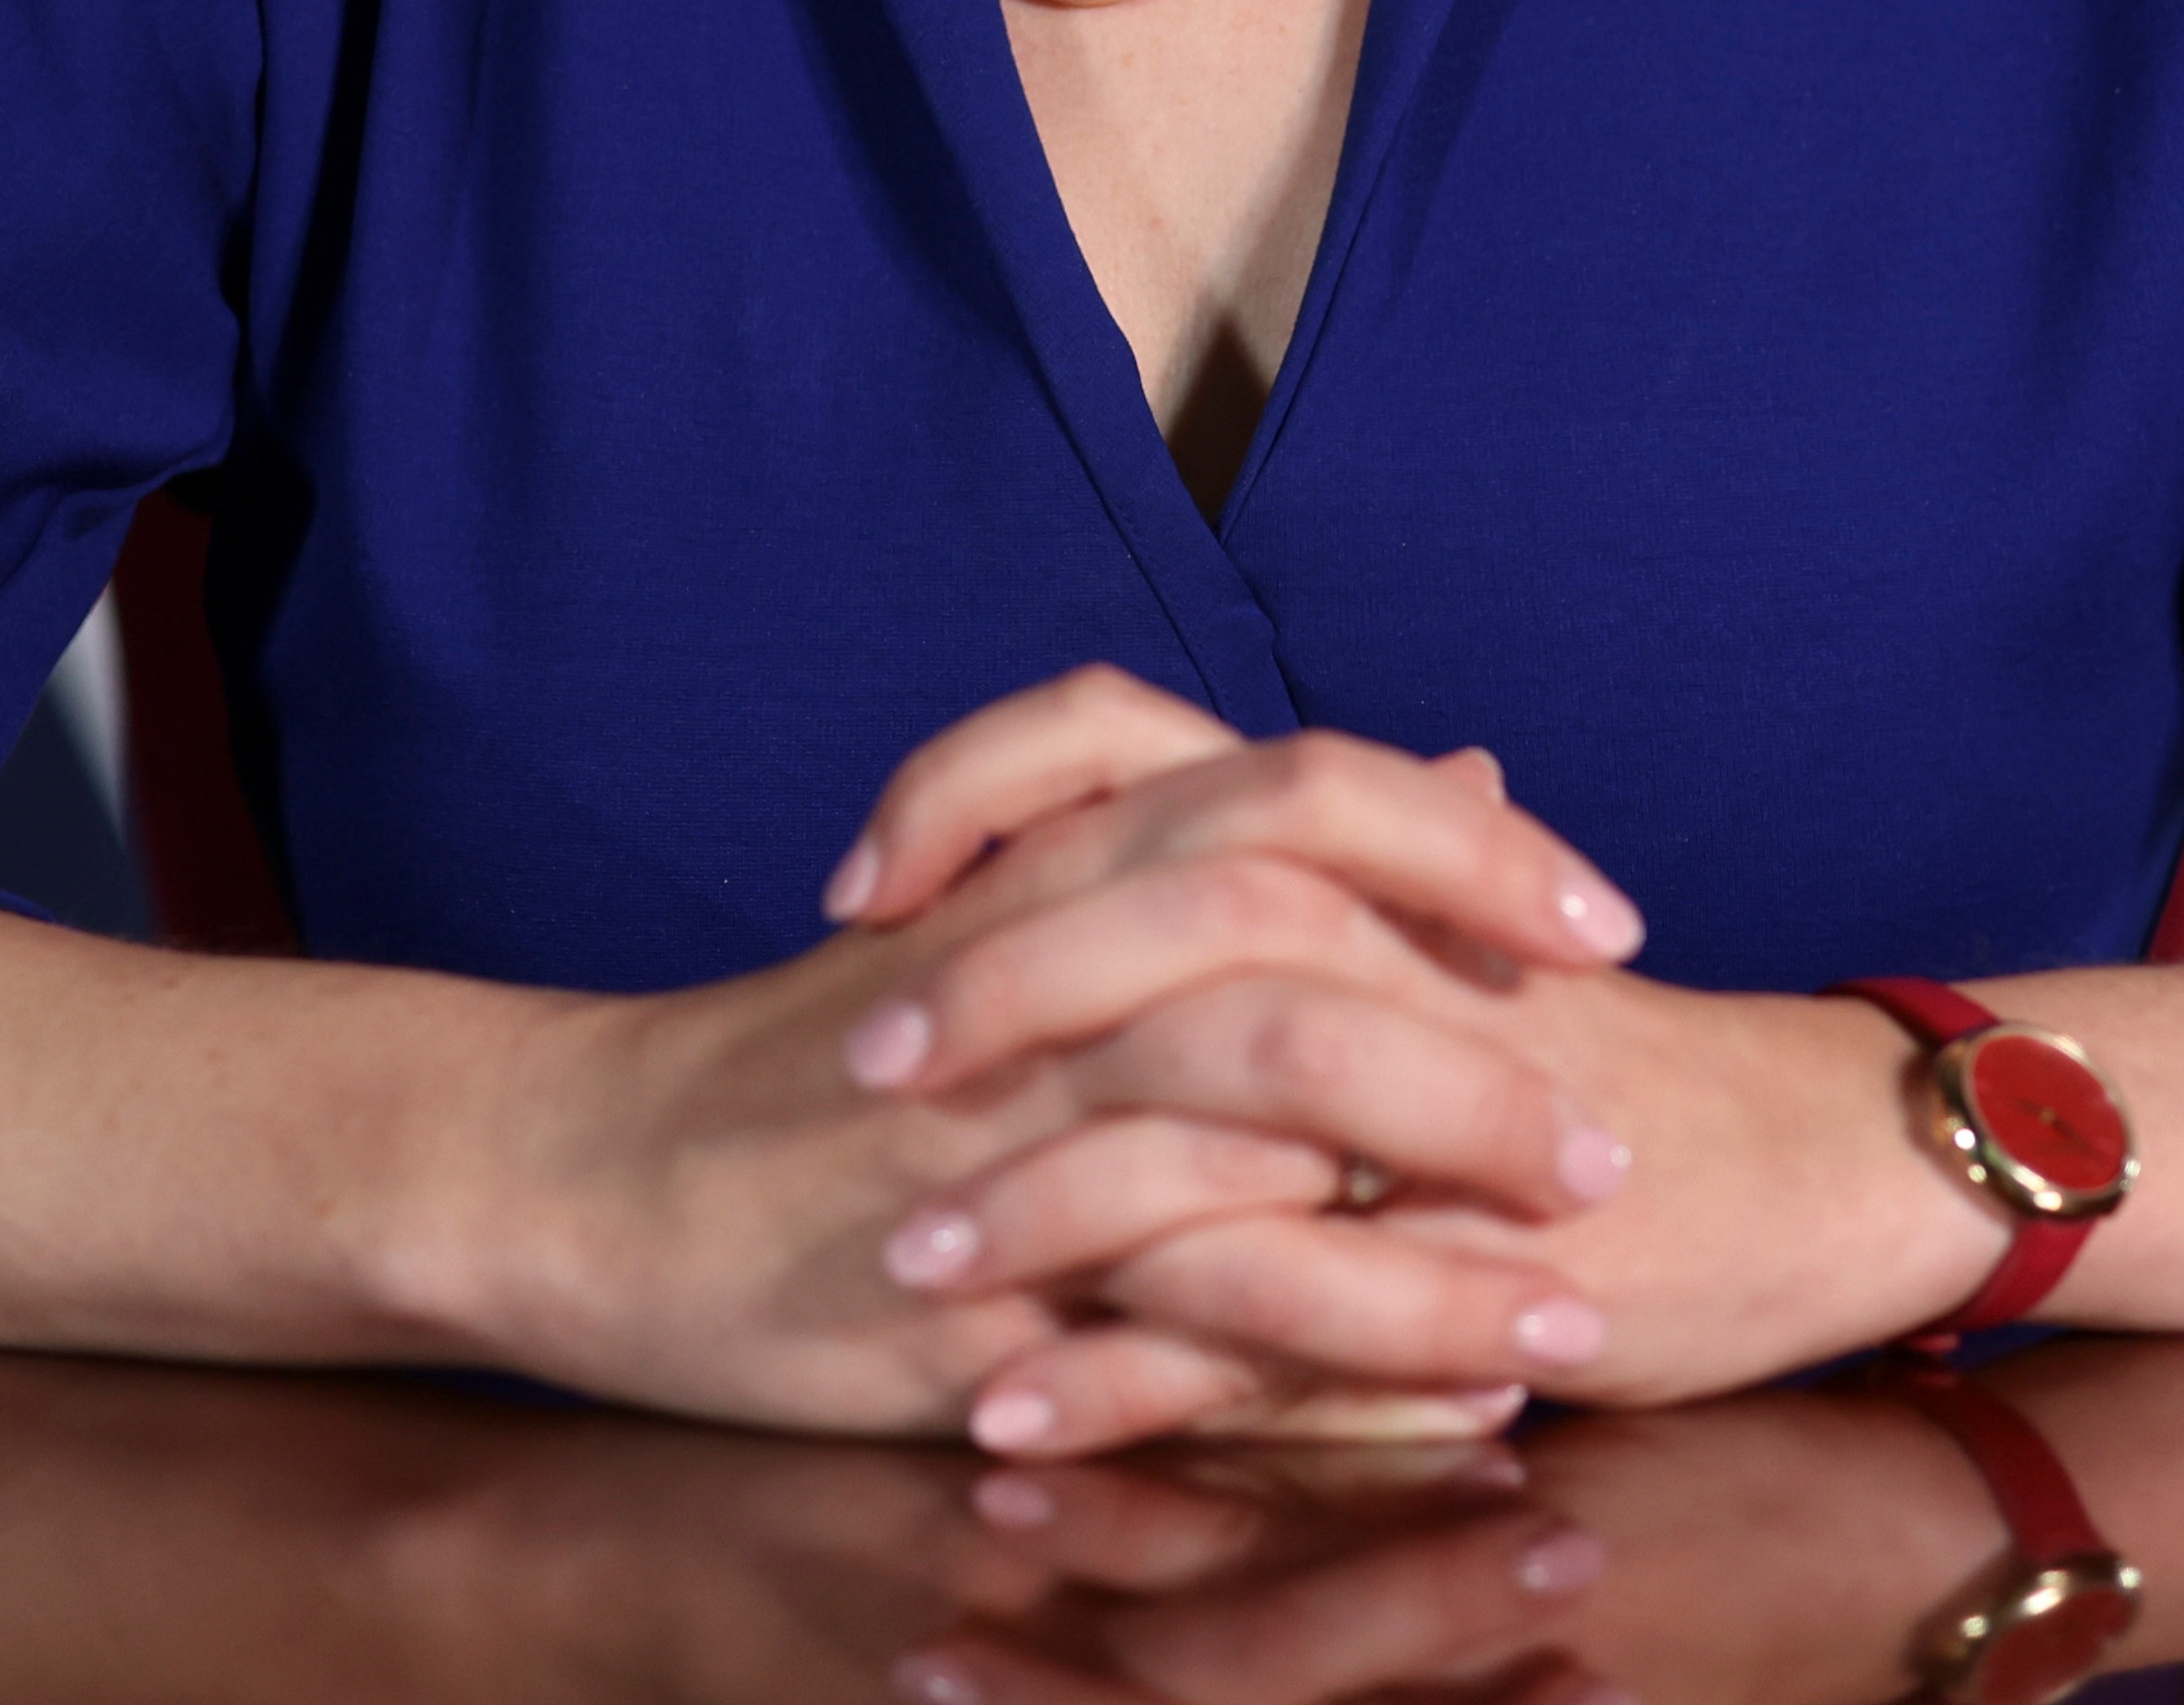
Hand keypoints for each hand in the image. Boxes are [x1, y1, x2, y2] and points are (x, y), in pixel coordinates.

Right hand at [485, 671, 1653, 1447]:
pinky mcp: (954, 1290)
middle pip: (1294, 953)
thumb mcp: (1034, 910)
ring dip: (1421, 1235)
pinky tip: (1415, 1410)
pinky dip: (1300, 1361)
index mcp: (1064, 862)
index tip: (1607, 919)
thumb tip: (1479, 774)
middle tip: (1606, 1152)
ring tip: (1558, 1315)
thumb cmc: (823, 1054)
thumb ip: (1258, 842)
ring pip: (1241, 1132)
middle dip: (1476, 1058)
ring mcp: (993, 1130)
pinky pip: (1155, 1313)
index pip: (1302, 792)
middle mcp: (1037, 971)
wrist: (576, 1164)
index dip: (1469, 845)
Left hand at [835, 683, 1995, 1443]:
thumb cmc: (1626, 1055)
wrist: (1820, 1161)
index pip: (1128, 746)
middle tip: (855, 1065)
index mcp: (1358, 858)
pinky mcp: (1446, 1274)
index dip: (978, 788)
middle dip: (975, 997)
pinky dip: (1124, 1377)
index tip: (868, 878)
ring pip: (1178, 1134)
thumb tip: (1151, 815)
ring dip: (1017, 1211)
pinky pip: (1254, 1327)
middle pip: (1134, 923)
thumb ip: (1316, 873)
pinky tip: (1016, 1417)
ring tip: (897, 1271)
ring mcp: (1411, 1116)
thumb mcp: (1461, 935)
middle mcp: (1376, 952)